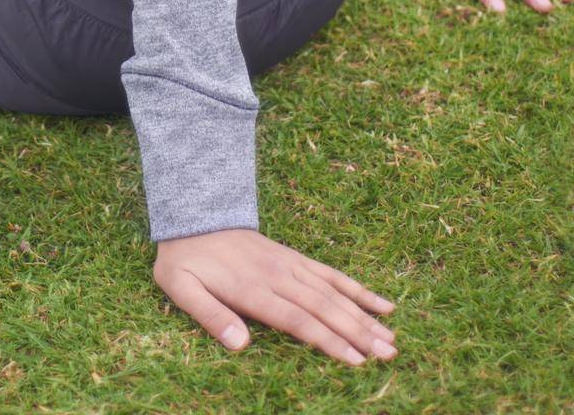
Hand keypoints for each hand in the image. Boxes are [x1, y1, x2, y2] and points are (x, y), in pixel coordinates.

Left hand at [154, 229, 395, 361]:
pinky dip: (357, 288)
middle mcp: (278, 276)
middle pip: (324, 308)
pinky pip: (330, 273)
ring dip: (364, 316)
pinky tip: (382, 303)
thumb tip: (240, 345)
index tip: (355, 361)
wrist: (192, 214)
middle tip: (389, 355)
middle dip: (358, 333)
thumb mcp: (181, 287)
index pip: (297, 320)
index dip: (327, 341)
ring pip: (333, 292)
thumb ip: (210, 316)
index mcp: (253, 288)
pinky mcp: (294, 257)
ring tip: (392, 339)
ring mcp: (289, 264)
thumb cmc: (184, 259)